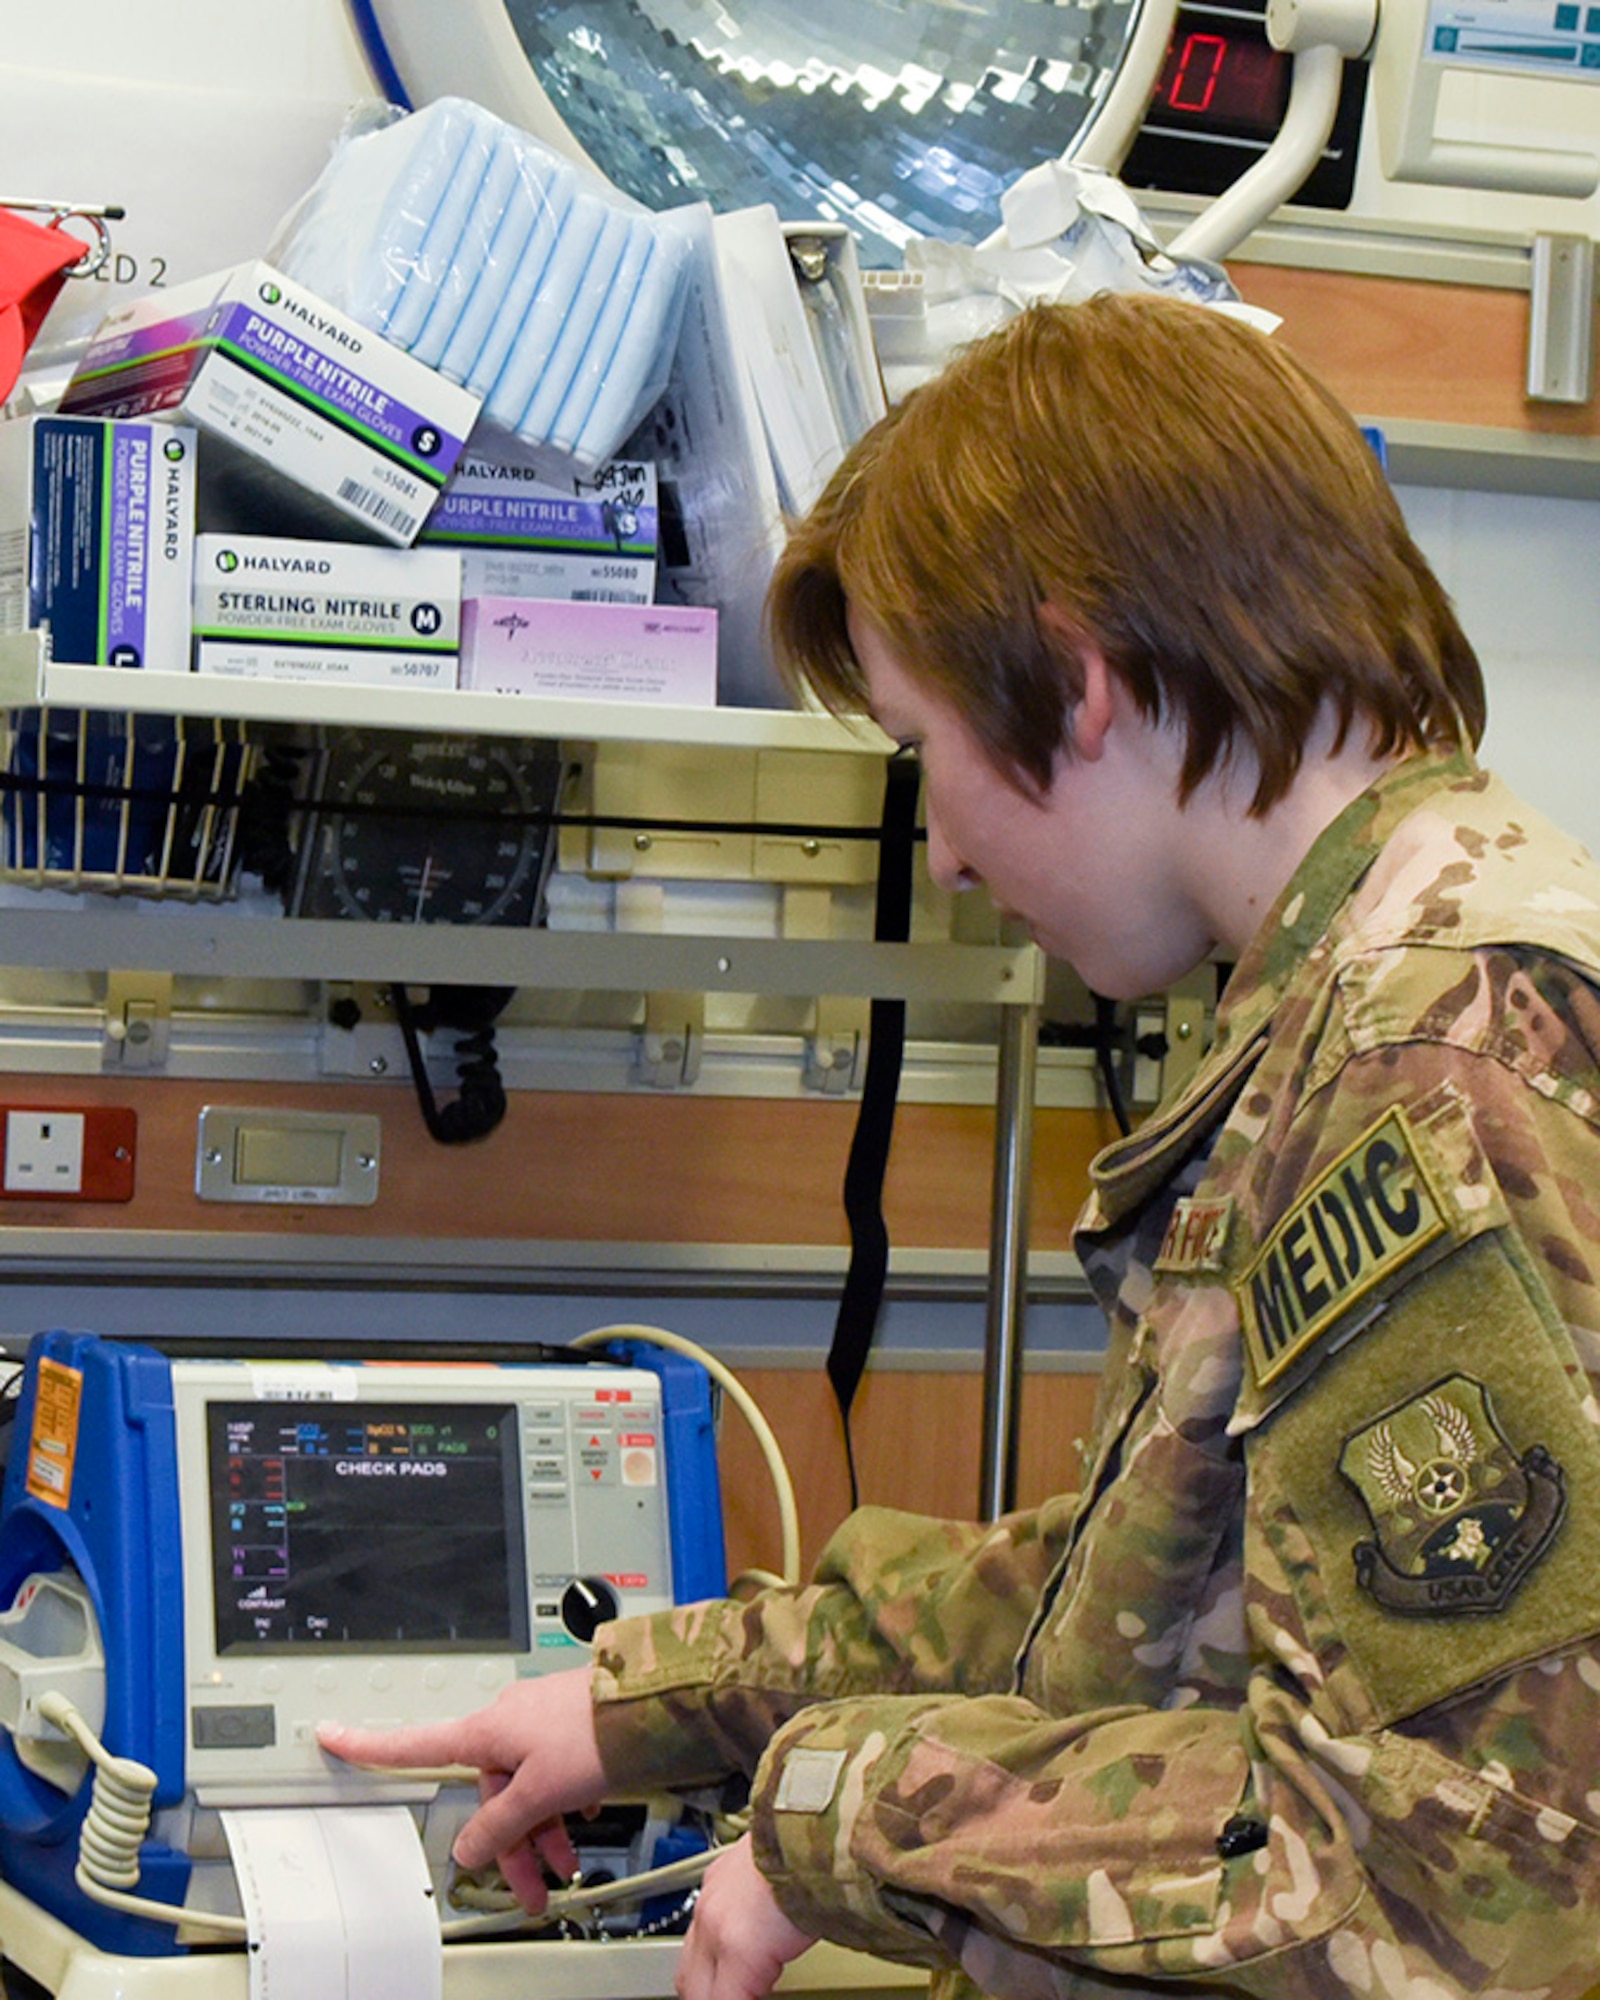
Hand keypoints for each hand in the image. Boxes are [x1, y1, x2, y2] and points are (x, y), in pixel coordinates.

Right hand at [317, 1665, 606, 1910]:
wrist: (652, 1698)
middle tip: (532, 1886)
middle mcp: (508, 1719)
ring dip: (542, 1827)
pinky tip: (585, 1815)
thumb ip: (501, 1823)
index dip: (370, 1745)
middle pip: (489, 1790)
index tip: (334, 1735)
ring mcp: (538, 1718)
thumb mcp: (541, 1791)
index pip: (415, 1743)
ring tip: (567, 1863)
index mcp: (487, 1730)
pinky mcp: (568, 1721)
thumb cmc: (596, 1731)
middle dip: (510, 1841)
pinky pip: (551, 1769)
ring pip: (524, 1784)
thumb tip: (470, 1847)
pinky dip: (561, 1799)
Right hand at [676, 1835, 814, 1999]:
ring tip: (735, 1985)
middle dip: (710, 1998)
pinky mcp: (714, 1876)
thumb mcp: (797, 1949)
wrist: (813, 1826)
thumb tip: (763, 1982)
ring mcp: (710, 1898)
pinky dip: (709, 1944)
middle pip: (692, 1988)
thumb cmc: (821, 1880)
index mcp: (737, 1948)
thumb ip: (766, 1976)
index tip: (751, 1997)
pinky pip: (699, 1922)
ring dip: (706, 1978)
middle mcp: (715, 1923)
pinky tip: (732, 1948)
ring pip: (688, 1957)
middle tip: (737, 1996)